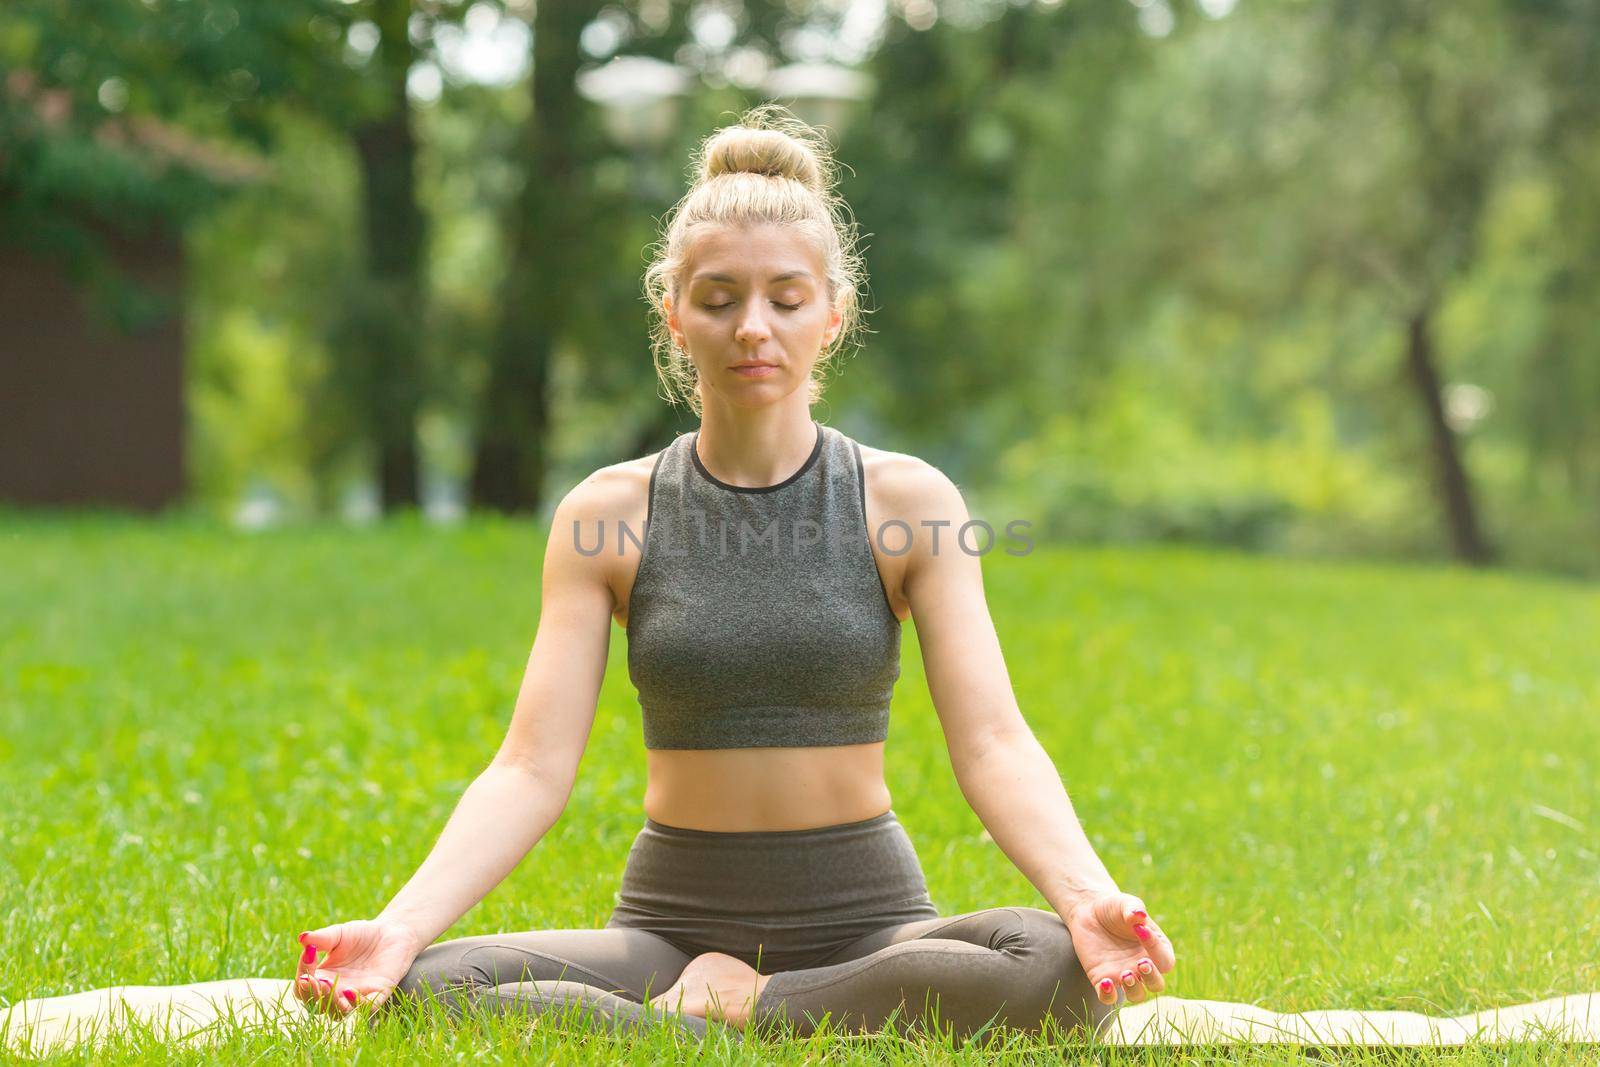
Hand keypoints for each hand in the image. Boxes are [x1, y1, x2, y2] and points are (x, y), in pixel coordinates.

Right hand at [293, 918, 422, 1015]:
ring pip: (339, 1012)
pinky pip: (367, 1007)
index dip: (302, 976)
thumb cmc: (361, 935)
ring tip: (326, 984)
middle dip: (312, 995)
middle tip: (312, 980)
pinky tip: (350, 991)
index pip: (303, 988)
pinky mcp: (379, 993)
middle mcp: (337, 992)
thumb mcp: (338, 934)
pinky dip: (358, 1004)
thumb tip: (303, 938)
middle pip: (317, 1006)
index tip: (308, 955)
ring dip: (331, 1002)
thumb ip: (322, 938)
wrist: (392, 931)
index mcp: (322, 979)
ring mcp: (357, 995)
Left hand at [1062, 890, 1175, 1005]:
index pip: (1165, 960)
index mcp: (1156, 950)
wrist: (1088, 912)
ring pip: (1136, 995)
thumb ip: (1134, 909)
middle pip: (1157, 984)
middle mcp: (1142, 966)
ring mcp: (1123, 975)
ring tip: (1125, 974)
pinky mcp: (1103, 979)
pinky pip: (1108, 997)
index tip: (1140, 929)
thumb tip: (1139, 916)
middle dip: (1151, 978)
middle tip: (1140, 963)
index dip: (1156, 949)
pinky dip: (1108, 995)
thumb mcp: (1125, 903)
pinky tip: (1105, 982)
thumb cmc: (1114, 908)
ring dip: (1133, 989)